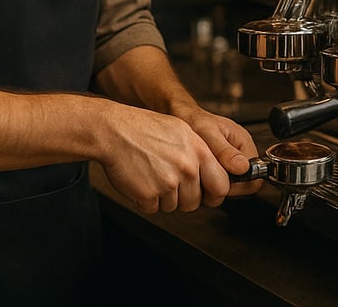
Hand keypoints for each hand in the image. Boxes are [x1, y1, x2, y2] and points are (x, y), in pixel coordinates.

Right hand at [97, 102, 231, 214]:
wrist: (115, 131)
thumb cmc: (146, 129)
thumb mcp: (183, 131)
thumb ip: (202, 153)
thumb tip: (215, 174)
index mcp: (200, 152)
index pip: (221, 186)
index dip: (214, 193)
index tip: (207, 194)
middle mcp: (187, 168)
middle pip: (195, 202)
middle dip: (184, 198)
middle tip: (170, 184)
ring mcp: (168, 182)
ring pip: (174, 207)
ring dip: (163, 198)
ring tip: (153, 175)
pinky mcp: (149, 194)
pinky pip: (153, 209)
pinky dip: (145, 200)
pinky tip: (141, 181)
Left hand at [173, 105, 262, 200]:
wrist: (180, 118)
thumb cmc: (193, 120)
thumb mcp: (208, 133)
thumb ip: (225, 151)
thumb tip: (243, 167)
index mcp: (244, 143)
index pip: (255, 176)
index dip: (238, 184)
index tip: (220, 180)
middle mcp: (241, 153)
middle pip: (245, 184)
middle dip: (227, 186)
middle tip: (208, 178)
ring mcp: (231, 160)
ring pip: (233, 186)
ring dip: (217, 185)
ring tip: (202, 174)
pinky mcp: (221, 166)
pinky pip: (221, 183)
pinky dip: (210, 182)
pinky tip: (200, 174)